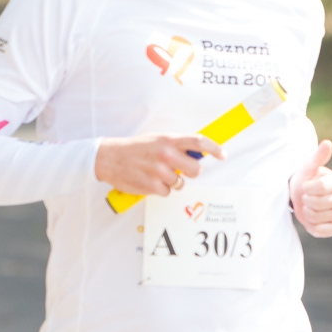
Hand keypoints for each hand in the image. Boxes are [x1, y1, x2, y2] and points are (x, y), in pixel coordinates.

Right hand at [94, 134, 223, 196]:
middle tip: (180, 170)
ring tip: (155, 173)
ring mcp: (159, 171)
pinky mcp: (151, 185)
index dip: (214, 148)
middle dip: (190, 172)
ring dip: (171, 181)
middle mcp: (166, 154)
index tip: (222, 155)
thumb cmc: (135, 148)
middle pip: (195, 170)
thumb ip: (176, 145)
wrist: (109, 157)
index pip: (199, 142)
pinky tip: (148, 180)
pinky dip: (160, 189)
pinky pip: (166, 192)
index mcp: (168, 140)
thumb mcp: (156, 139)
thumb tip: (197, 153)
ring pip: (179, 183)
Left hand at [290, 140, 331, 237]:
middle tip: (305, 198)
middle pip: (329, 203)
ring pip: (328, 217)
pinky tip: (311, 221)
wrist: (298, 197)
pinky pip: (329, 230)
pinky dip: (316, 227)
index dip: (310, 188)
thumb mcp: (308, 168)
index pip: (325, 186)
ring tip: (307, 208)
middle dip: (311, 201)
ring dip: (311, 213)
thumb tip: (327, 143)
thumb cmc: (305, 180)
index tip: (304, 186)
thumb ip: (318, 157)